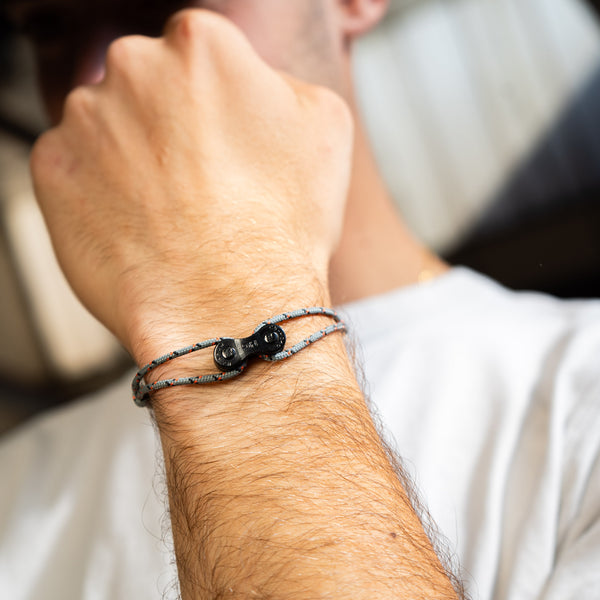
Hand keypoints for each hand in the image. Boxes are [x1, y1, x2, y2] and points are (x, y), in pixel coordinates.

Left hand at [30, 9, 353, 360]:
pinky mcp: (51, 170)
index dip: (218, 105)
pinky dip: (102, 192)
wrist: (230, 305)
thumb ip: (280, 83)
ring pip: (109, 125)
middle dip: (171, 123)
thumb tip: (252, 88)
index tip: (225, 142)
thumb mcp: (324, 127)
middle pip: (150, 85)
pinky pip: (77, 169)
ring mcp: (84, 118)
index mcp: (201, 45)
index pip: (200, 57)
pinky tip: (141, 226)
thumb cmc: (283, 224)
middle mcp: (132, 65)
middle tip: (201, 180)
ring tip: (174, 213)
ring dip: (135, 157)